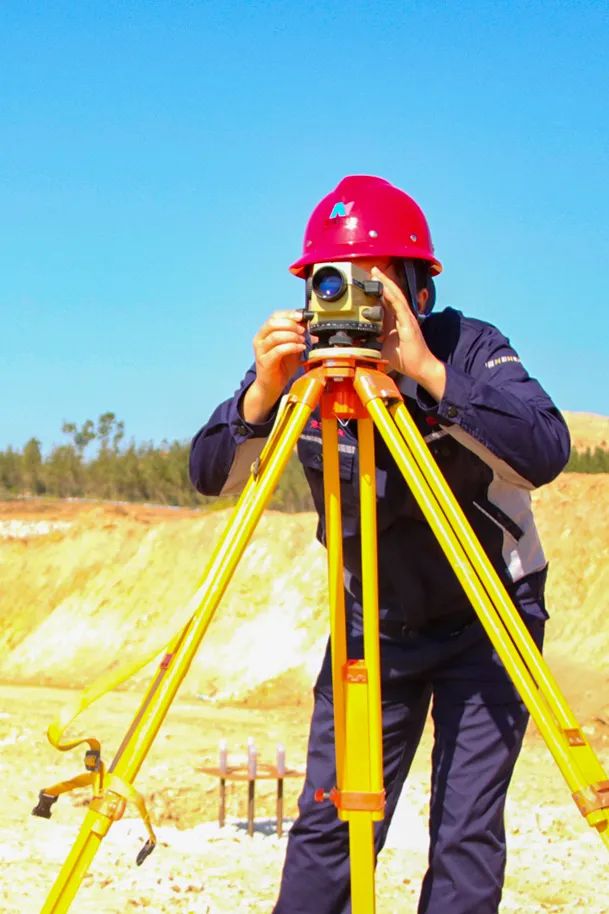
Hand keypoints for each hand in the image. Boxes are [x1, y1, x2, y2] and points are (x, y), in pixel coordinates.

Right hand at [242, 310, 306, 422]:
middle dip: (290, 324)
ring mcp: (261, 351)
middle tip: (303, 330)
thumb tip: (311, 327)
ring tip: (302, 340)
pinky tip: (300, 348)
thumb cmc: (281, 367)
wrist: (272, 386)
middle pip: (273, 323)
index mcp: (265, 333)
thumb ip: (299, 337)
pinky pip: (278, 350)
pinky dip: (291, 347)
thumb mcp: (293, 349)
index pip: (274, 316)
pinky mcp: (265, 362)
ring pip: (275, 336)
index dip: (289, 314)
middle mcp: (260, 339)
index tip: (302, 316)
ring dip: (292, 336)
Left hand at [372, 267, 446, 401]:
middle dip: (382, 281)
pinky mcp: (409, 324)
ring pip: (396, 296)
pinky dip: (391, 296)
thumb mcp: (382, 348)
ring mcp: (407, 318)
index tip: (369, 279)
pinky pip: (399, 306)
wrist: (421, 368)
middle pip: (392, 294)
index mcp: (397, 320)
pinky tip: (384, 288)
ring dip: (386, 283)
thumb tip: (355, 341)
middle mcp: (403, 316)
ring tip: (376, 273)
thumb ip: (371, 341)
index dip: (379, 289)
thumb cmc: (405, 359)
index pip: (387, 300)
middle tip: (371, 269)